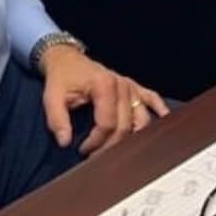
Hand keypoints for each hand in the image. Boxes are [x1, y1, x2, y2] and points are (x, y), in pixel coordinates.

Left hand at [38, 45, 168, 154]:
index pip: (107, 123)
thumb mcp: (52, 96)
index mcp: (104, 85)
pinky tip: (163, 121)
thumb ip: (57, 119)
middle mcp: (122, 86)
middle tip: (96, 156)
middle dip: (111, 146)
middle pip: (125, 126)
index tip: (83, 149)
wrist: (67, 59)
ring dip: (132, 137)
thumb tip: (64, 141)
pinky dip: (160, 110)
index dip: (96, 142)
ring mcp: (130, 87)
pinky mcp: (134, 87)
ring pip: (142, 119)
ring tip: (118, 149)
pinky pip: (152, 99)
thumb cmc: (62, 77)